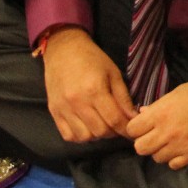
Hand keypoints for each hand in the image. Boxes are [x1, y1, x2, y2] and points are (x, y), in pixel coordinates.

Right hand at [41, 27, 136, 142]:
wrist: (63, 50)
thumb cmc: (92, 59)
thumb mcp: (113, 73)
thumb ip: (123, 98)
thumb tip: (134, 118)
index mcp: (94, 90)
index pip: (114, 120)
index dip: (126, 129)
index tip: (131, 130)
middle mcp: (77, 102)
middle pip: (100, 131)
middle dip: (112, 132)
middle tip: (116, 125)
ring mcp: (63, 108)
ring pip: (84, 137)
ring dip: (96, 135)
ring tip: (101, 124)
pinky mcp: (54, 111)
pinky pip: (68, 135)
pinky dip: (79, 136)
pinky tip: (86, 126)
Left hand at [126, 68, 187, 167]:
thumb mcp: (177, 92)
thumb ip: (157, 106)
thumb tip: (142, 114)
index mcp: (161, 113)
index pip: (132, 130)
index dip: (135, 128)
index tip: (142, 126)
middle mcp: (168, 131)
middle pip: (140, 148)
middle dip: (144, 142)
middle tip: (153, 135)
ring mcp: (181, 145)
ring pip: (156, 158)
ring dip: (160, 150)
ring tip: (170, 141)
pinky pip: (173, 165)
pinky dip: (174, 158)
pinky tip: (180, 148)